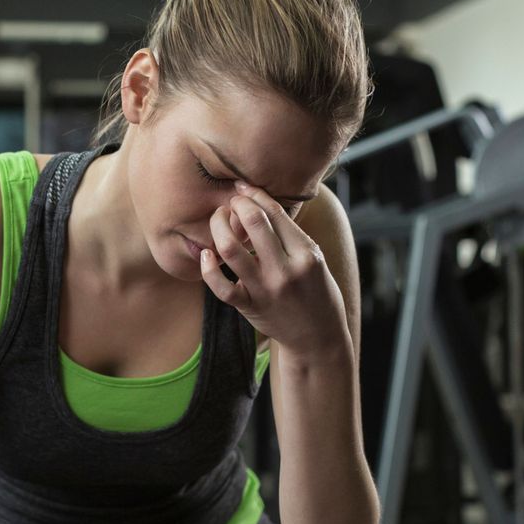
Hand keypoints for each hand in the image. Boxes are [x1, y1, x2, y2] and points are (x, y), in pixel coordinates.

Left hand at [199, 182, 346, 353]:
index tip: (243, 187)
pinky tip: (206, 254)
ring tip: (218, 221)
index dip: (255, 195)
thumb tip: (261, 202)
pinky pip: (221, 286)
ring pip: (231, 250)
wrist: (318, 336)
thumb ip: (290, 235)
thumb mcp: (314, 259)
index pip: (275, 213)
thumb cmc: (316, 291)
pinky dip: (208, 268)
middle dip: (237, 205)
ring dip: (218, 228)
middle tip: (230, 202)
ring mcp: (266, 289)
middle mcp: (286, 270)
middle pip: (253, 223)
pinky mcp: (249, 306)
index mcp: (306, 253)